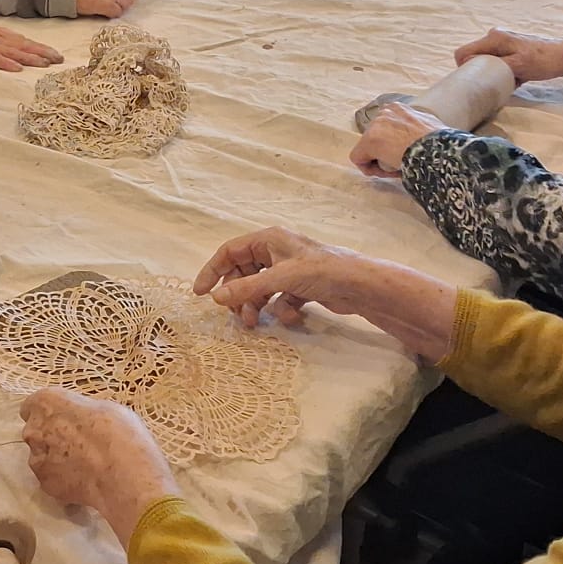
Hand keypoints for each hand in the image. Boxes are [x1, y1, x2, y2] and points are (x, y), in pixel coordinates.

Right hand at [0, 12, 62, 71]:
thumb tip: (6, 45)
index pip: (22, 40)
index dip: (39, 47)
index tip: (53, 53)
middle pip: (23, 45)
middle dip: (42, 52)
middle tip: (60, 59)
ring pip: (13, 52)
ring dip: (31, 58)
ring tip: (47, 64)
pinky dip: (7, 63)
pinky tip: (18, 68)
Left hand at [21, 388, 178, 543]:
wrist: (121, 472)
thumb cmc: (116, 430)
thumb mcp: (100, 407)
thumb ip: (79, 413)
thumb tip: (81, 421)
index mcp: (45, 403)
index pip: (32, 406)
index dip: (49, 414)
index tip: (63, 420)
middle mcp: (34, 430)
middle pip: (37, 433)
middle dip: (52, 438)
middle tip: (79, 444)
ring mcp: (37, 460)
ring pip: (42, 458)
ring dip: (57, 460)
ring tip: (85, 467)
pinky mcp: (45, 485)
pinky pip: (52, 480)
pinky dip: (64, 480)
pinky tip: (85, 481)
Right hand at [193, 228, 457, 362]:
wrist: (362, 287)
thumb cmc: (322, 272)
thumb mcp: (281, 279)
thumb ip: (247, 288)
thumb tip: (215, 298)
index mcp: (269, 239)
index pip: (230, 251)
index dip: (213, 270)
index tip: (201, 293)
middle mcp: (276, 252)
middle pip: (243, 272)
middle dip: (237, 294)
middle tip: (234, 314)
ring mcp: (289, 270)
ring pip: (260, 288)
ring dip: (255, 306)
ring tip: (254, 323)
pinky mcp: (301, 288)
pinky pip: (279, 299)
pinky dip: (281, 310)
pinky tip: (292, 318)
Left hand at [351, 101, 443, 176]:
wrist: (437, 150)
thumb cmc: (439, 143)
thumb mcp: (427, 125)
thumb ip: (414, 128)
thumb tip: (414, 138)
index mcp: (397, 108)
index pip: (386, 128)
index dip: (394, 144)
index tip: (405, 153)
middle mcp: (384, 113)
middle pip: (376, 138)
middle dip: (385, 152)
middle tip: (401, 162)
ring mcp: (374, 127)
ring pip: (368, 149)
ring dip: (380, 160)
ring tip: (398, 167)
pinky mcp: (367, 142)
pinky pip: (359, 159)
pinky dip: (370, 168)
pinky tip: (387, 171)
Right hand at [454, 26, 562, 82]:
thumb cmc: (542, 61)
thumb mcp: (517, 66)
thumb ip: (494, 65)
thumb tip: (473, 68)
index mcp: (493, 38)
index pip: (463, 52)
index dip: (464, 68)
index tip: (477, 80)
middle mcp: (494, 36)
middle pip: (474, 57)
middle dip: (483, 71)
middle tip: (498, 80)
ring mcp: (502, 41)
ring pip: (486, 61)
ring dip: (494, 72)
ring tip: (512, 78)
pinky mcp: (509, 47)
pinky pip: (496, 61)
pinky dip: (503, 70)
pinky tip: (517, 76)